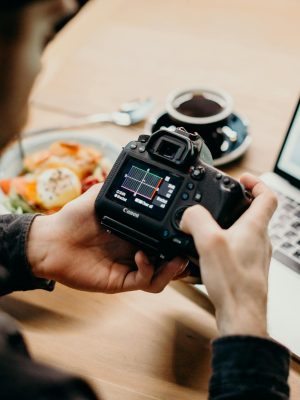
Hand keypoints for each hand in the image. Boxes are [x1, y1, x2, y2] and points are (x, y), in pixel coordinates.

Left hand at [27, 184, 186, 293]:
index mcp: (135, 232)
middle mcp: (136, 250)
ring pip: (161, 276)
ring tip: (175, 259)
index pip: (163, 237)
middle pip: (168, 259)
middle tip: (189, 248)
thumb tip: (133, 171)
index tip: (187, 228)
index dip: (177, 236)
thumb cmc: (72, 219)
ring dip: (172, 270)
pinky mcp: (121, 280)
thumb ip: (118, 186)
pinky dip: (149, 270)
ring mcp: (129, 266)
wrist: (51, 241)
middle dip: (182, 257)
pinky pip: (143, 281)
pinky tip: (143, 256)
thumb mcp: (99, 196)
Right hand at [180, 174, 277, 336]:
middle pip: (255, 212)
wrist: (240, 315)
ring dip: (229, 223)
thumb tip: (188, 214)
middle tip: (219, 200)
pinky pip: (238, 248)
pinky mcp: (246, 268)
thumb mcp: (209, 243)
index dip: (255, 182)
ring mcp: (255, 255)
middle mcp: (259, 240)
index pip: (267, 195)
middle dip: (236, 202)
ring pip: (246, 231)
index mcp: (255, 227)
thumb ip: (196, 220)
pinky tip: (208, 253)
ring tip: (209, 226)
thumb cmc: (234, 284)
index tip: (241, 178)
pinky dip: (225, 243)